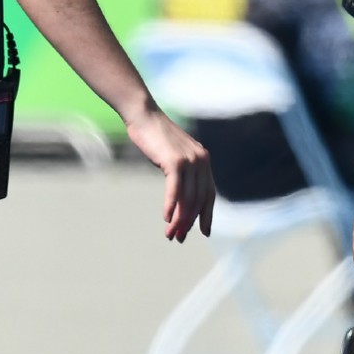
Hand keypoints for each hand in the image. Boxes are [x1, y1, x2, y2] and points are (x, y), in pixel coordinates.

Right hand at [125, 112, 214, 241]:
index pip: (209, 194)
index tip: (204, 232)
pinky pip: (176, 189)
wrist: (144, 116)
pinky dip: (171, 206)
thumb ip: (183, 172)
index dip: (206, 215)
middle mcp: (201, 161)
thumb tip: (182, 196)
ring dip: (179, 219)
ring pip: (188, 198)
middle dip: (190, 222)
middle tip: (179, 237)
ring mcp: (190, 160)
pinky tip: (166, 218)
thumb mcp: (174, 156)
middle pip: (199, 199)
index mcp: (204, 161)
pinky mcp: (175, 161)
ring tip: (170, 234)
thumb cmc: (155, 137)